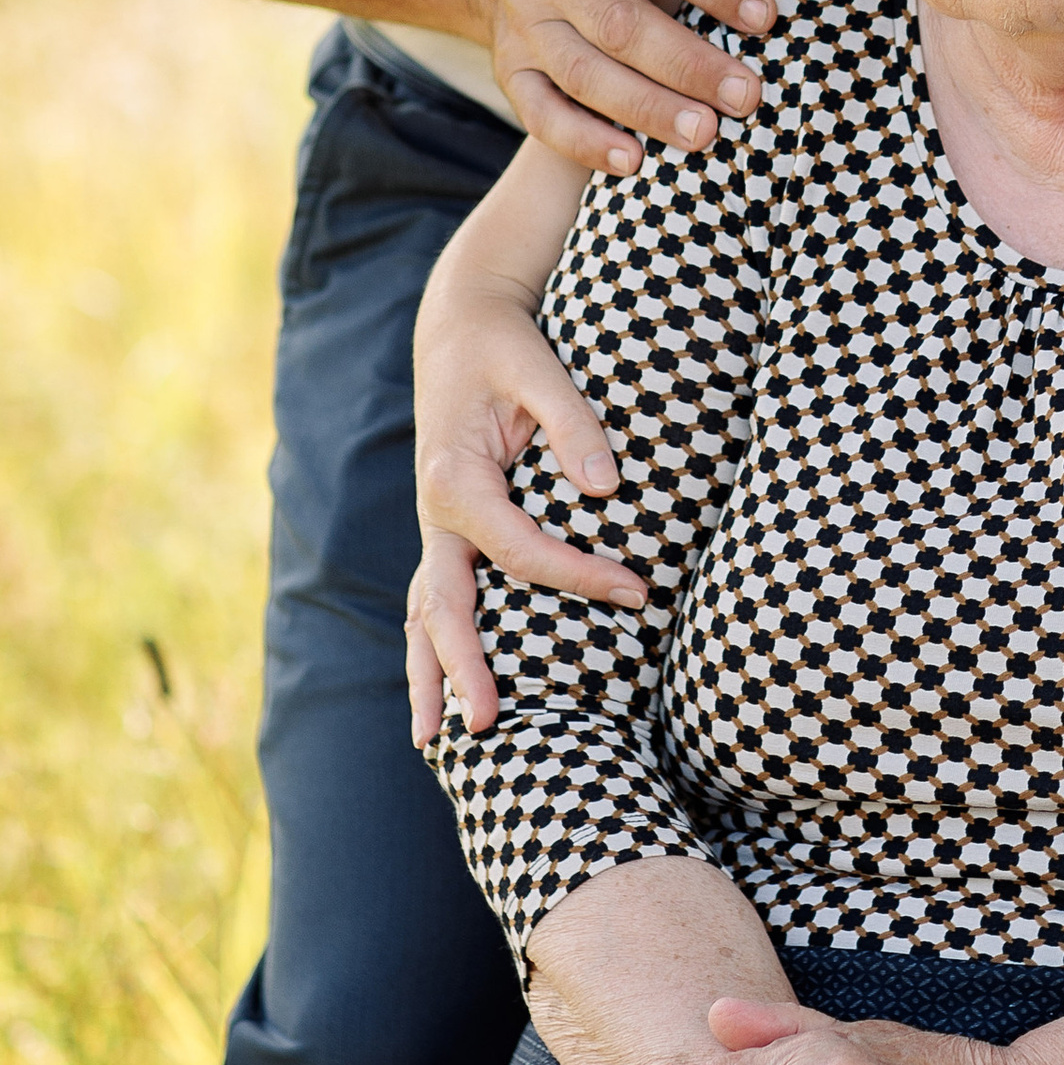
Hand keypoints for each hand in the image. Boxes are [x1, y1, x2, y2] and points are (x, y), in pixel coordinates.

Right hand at [406, 196, 646, 740]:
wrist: (462, 324)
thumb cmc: (507, 345)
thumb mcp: (540, 368)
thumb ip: (573, 422)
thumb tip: (606, 488)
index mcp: (455, 477)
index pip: (517, 549)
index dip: (577, 576)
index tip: (638, 592)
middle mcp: (437, 512)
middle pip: (442, 605)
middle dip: (463, 666)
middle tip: (486, 726)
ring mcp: (438, 527)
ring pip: (425, 612)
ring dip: (431, 673)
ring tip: (437, 740)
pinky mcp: (450, 531)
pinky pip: (438, 599)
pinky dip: (437, 646)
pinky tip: (444, 694)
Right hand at [470, 0, 774, 162]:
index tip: (764, 18)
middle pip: (620, 24)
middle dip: (687, 64)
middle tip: (748, 96)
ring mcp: (526, 24)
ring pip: (584, 75)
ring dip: (647, 110)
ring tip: (707, 135)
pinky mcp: (512, 70)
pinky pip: (540, 113)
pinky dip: (583, 143)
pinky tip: (633, 162)